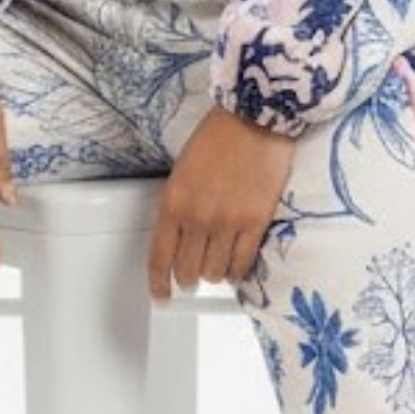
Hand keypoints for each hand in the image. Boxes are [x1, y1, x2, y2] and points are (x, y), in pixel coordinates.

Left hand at [147, 104, 295, 300]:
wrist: (255, 117)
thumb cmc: (217, 137)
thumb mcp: (182, 171)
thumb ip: (178, 206)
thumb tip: (180, 238)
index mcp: (172, 203)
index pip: (159, 257)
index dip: (158, 283)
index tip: (161, 296)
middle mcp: (197, 218)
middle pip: (187, 270)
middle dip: (187, 278)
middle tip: (191, 277)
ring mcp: (227, 223)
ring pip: (215, 272)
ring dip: (214, 273)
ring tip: (217, 265)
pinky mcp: (255, 222)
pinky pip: (242, 262)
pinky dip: (237, 270)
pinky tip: (236, 265)